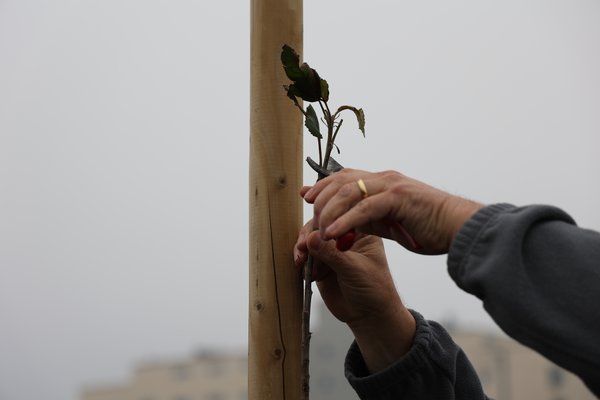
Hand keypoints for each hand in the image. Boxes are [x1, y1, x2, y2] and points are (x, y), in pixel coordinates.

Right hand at [294, 220, 414, 372]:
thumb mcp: (355, 269)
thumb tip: (312, 237)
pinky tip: (302, 267)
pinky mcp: (320, 262)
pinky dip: (301, 259)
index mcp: (362, 230)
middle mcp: (345, 236)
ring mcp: (332, 248)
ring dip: (302, 247)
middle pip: (321, 223)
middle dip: (309, 233)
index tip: (315, 227)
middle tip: (303, 246)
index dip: (326, 216)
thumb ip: (333, 254)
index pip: (341, 213)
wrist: (369, 316)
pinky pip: (305, 254)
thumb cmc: (374, 290)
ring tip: (301, 259)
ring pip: (310, 238)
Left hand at [302, 169, 483, 253]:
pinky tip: (332, 235)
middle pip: (340, 182)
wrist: (459, 227)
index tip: (307, 196)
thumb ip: (369, 217)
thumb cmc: (429, 226)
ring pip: (347, 193)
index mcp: (382, 181)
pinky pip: (363, 209)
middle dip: (320, 200)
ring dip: (329, 213)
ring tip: (318, 232)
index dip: (323, 185)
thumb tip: (347, 222)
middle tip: (310, 220)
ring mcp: (390, 186)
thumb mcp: (391, 220)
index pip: (344, 176)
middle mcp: (383, 179)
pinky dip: (345, 221)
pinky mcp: (397, 199)